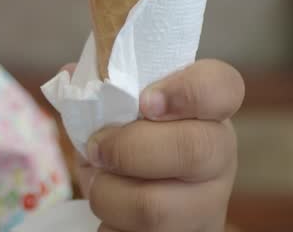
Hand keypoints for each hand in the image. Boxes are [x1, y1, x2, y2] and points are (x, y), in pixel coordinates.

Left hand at [74, 60, 244, 231]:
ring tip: (99, 183)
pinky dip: (109, 226)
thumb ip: (104, 87)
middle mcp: (218, 158)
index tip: (145, 101)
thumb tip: (71, 75)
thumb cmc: (138, 145)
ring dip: (107, 194)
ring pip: (155, 207)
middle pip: (192, 149)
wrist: (156, 207)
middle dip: (128, 149)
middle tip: (97, 148)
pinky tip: (111, 215)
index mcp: (207, 113)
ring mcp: (207, 205)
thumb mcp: (126, 112)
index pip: (222, 88)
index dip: (186, 91)